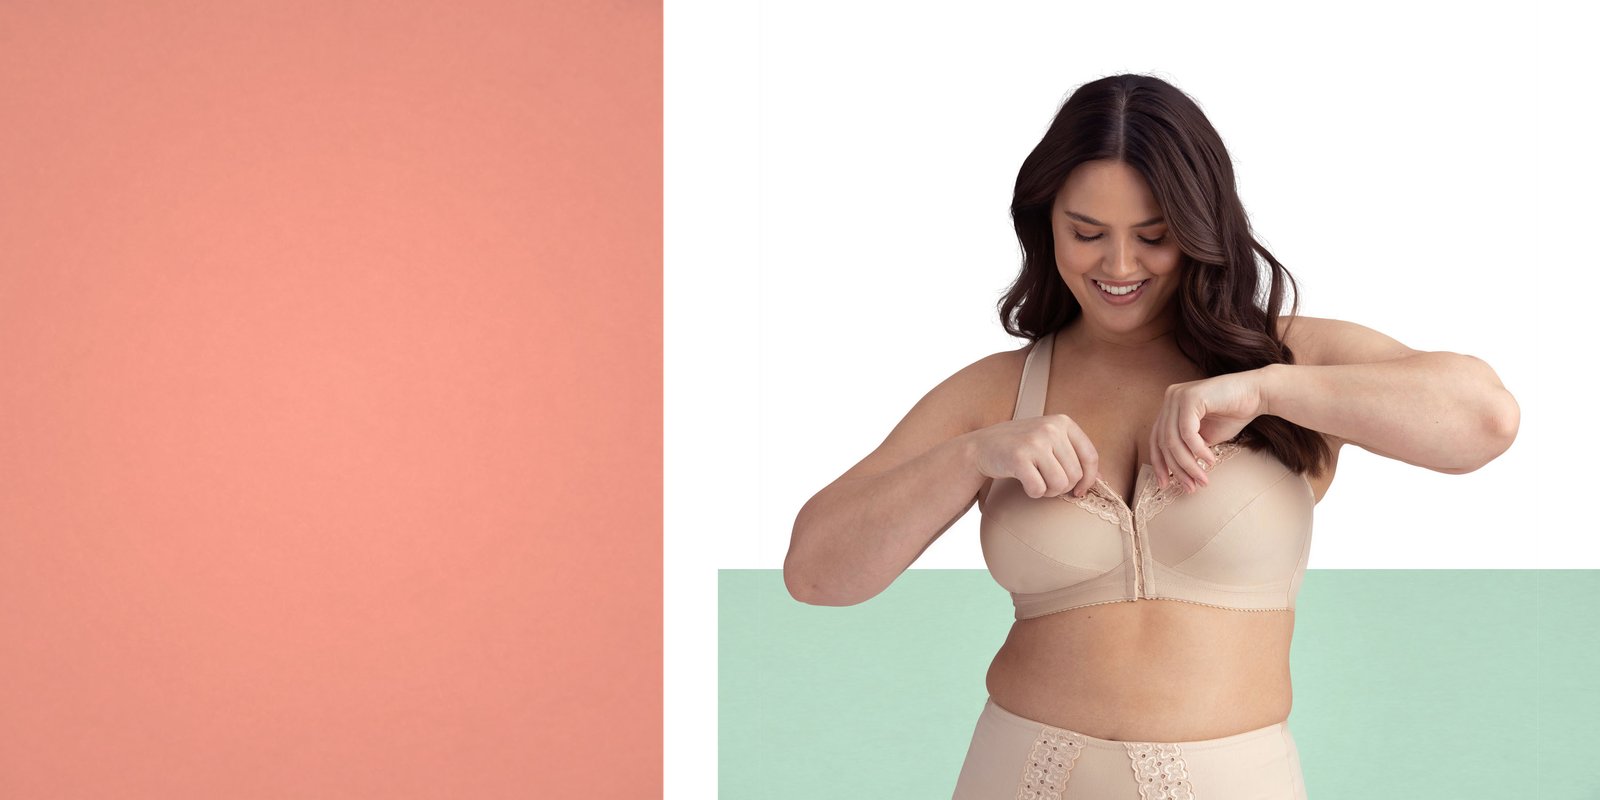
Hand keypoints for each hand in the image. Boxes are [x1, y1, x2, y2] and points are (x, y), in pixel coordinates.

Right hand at [970, 414, 1101, 498]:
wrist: (981, 446)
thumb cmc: (1021, 447)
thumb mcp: (1050, 441)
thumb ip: (1074, 454)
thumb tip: (1103, 479)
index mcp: (1063, 422)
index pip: (1090, 457)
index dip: (1089, 479)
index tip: (1080, 491)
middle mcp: (1050, 428)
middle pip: (1075, 475)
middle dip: (1062, 487)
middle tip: (1046, 482)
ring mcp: (1034, 442)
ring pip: (1060, 484)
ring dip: (1048, 491)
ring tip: (1037, 482)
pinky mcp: (1018, 458)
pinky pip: (1039, 489)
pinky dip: (1033, 493)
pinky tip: (1025, 483)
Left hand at [1148, 369, 1268, 491]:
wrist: (1257, 394)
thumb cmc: (1233, 415)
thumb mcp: (1204, 437)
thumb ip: (1187, 450)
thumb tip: (1175, 473)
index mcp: (1170, 407)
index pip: (1156, 439)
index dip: (1159, 464)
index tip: (1165, 485)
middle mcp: (1170, 398)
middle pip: (1163, 442)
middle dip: (1177, 469)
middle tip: (1190, 487)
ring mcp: (1178, 396)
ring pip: (1173, 440)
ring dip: (1188, 464)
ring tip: (1202, 479)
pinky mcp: (1190, 397)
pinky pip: (1187, 432)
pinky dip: (1198, 450)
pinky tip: (1210, 460)